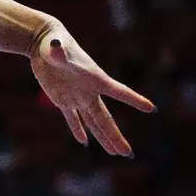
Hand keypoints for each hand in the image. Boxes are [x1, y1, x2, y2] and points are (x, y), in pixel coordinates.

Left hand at [28, 23, 155, 155]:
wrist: (44, 42)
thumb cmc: (53, 42)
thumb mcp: (56, 47)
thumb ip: (58, 50)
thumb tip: (55, 44)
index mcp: (95, 78)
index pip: (119, 91)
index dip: (134, 99)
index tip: (151, 109)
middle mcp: (90, 91)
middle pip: (105, 118)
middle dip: (115, 136)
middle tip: (127, 153)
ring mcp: (77, 97)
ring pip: (93, 122)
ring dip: (102, 137)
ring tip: (115, 152)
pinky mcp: (62, 99)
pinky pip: (72, 118)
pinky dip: (77, 130)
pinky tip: (84, 142)